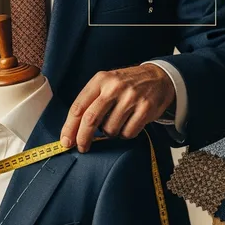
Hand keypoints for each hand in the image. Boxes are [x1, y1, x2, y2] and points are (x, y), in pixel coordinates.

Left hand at [61, 65, 175, 151]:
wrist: (158, 77)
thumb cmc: (126, 85)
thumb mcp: (105, 84)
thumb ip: (90, 103)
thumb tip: (73, 131)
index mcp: (100, 80)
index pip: (78, 107)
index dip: (69, 127)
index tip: (66, 141)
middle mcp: (114, 87)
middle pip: (91, 119)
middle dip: (83, 138)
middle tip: (82, 148)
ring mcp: (131, 97)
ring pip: (110, 129)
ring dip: (109, 133)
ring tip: (115, 123)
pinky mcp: (146, 108)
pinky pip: (128, 132)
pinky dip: (125, 134)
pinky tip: (128, 124)